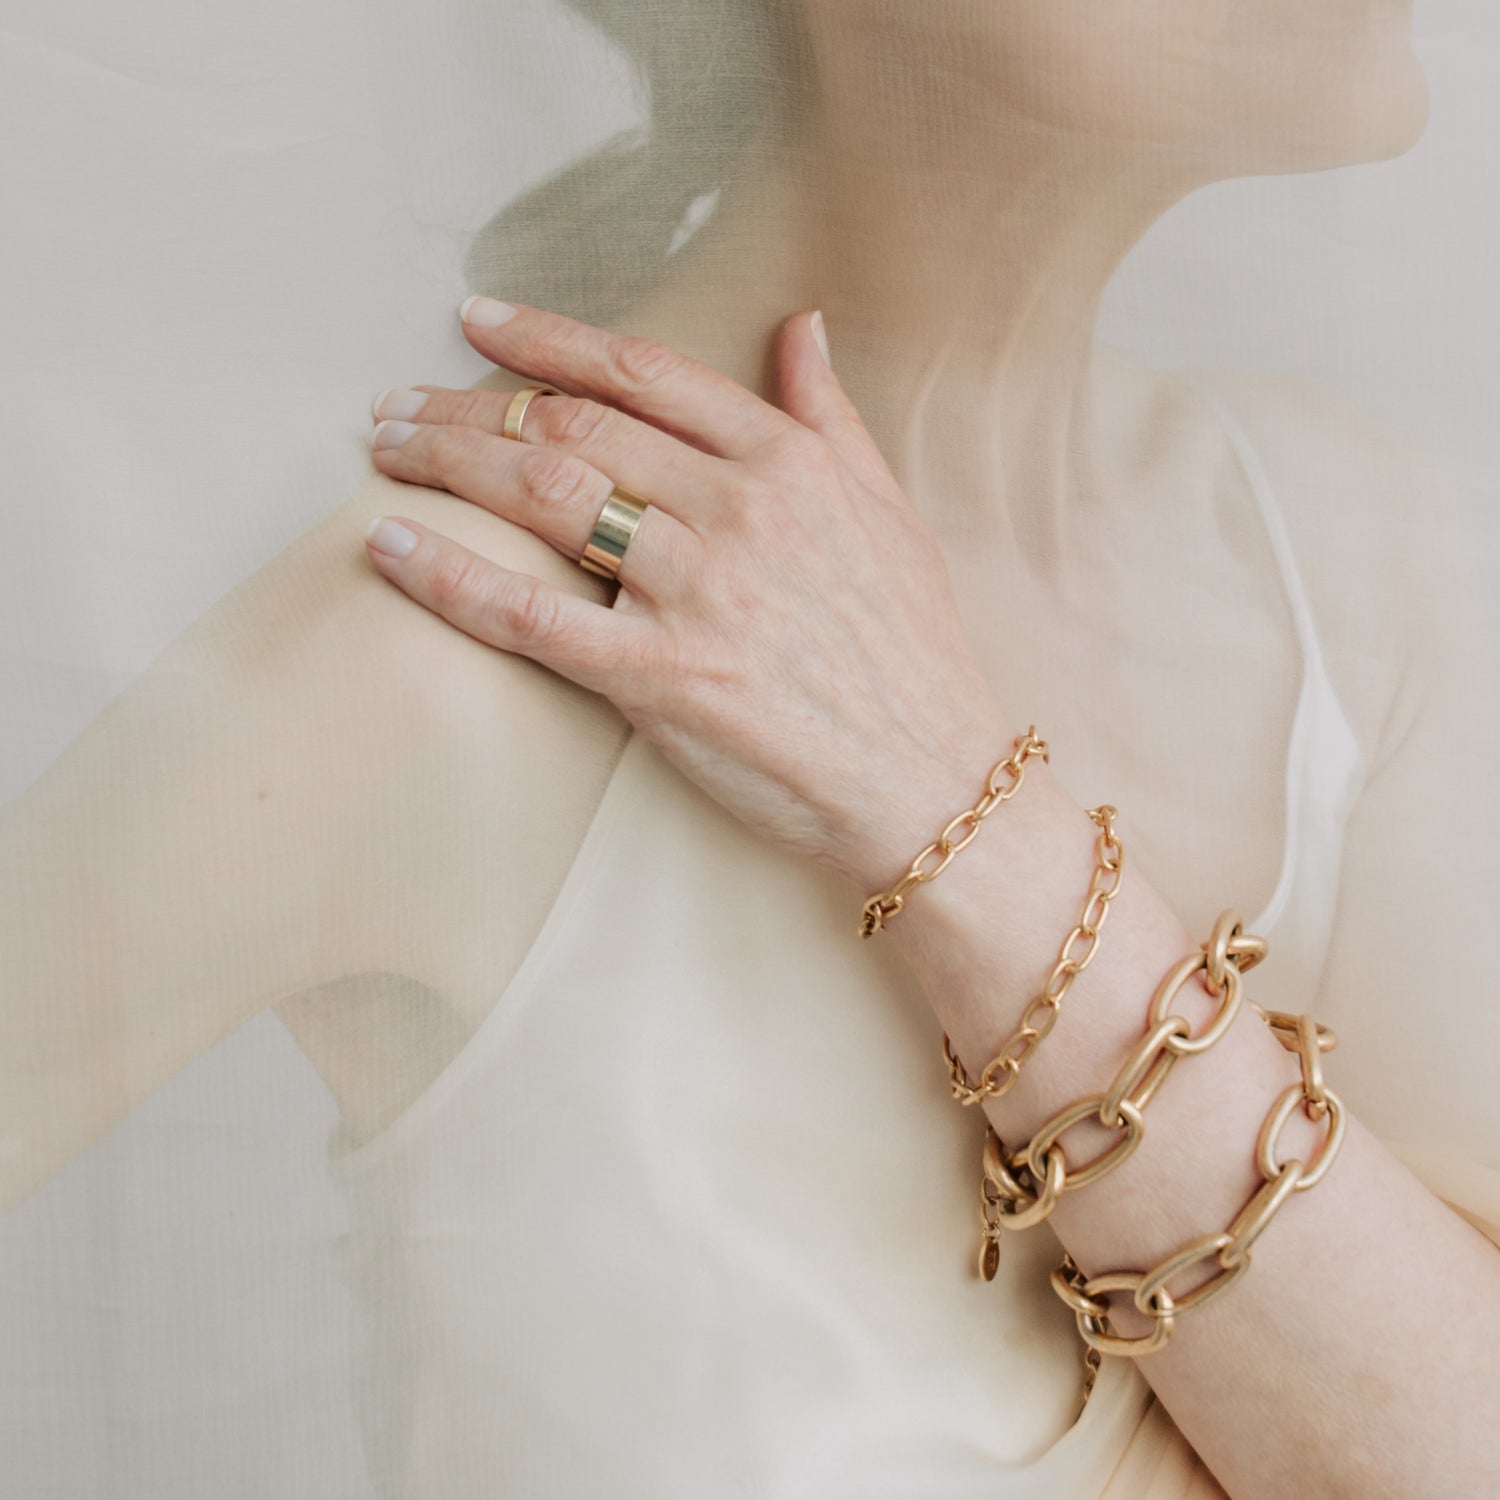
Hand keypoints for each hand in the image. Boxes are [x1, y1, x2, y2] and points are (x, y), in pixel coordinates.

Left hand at [363, 297, 1016, 888]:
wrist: (929, 778)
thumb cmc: (911, 652)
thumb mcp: (890, 514)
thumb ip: (830, 419)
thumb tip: (800, 328)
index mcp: (786, 464)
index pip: (645, 374)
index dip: (549, 338)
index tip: (481, 319)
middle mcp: (734, 512)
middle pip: (573, 427)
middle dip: (471, 402)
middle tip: (401, 400)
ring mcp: (693, 593)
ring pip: (543, 498)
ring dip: (448, 463)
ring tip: (385, 449)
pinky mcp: (658, 678)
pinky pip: (531, 616)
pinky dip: (449, 577)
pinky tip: (388, 548)